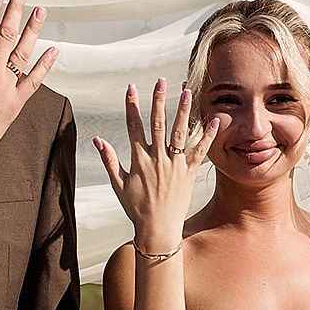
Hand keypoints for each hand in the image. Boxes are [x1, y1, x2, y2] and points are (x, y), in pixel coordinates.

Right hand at [92, 78, 224, 249]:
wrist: (158, 229)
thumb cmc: (136, 208)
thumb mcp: (118, 184)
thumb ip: (109, 160)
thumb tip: (96, 139)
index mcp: (139, 159)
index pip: (133, 126)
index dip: (132, 105)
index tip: (131, 87)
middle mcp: (158, 158)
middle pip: (158, 123)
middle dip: (159, 100)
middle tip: (160, 80)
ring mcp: (175, 164)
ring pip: (180, 132)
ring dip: (183, 110)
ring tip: (187, 91)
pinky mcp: (189, 172)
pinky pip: (200, 150)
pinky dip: (207, 135)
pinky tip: (213, 119)